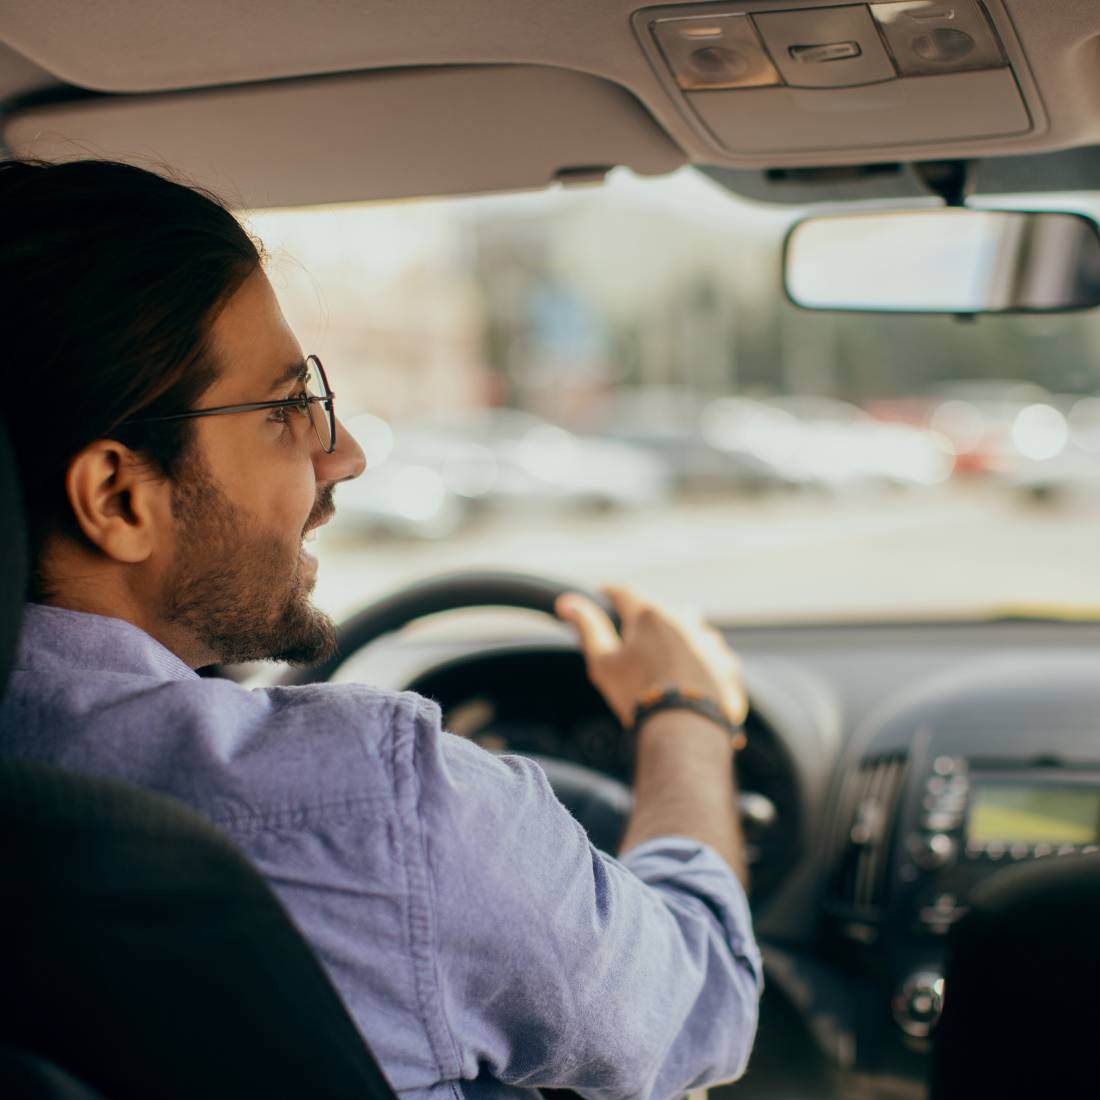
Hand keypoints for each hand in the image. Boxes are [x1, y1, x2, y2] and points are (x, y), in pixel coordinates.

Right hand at [555, 584, 747, 729]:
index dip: (611, 593)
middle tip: (635, 642)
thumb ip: (587, 627)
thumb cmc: (639, 695)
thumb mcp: (603, 662)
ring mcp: (710, 643)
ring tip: (665, 669)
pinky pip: (712, 658)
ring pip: (690, 632)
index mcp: (650, 615)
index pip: (625, 593)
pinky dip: (701, 666)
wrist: (686, 730)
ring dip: (678, 641)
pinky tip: (690, 686)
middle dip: (648, 621)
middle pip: (661, 611)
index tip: (604, 593)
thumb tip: (567, 601)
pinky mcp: (728, 667)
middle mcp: (685, 620)